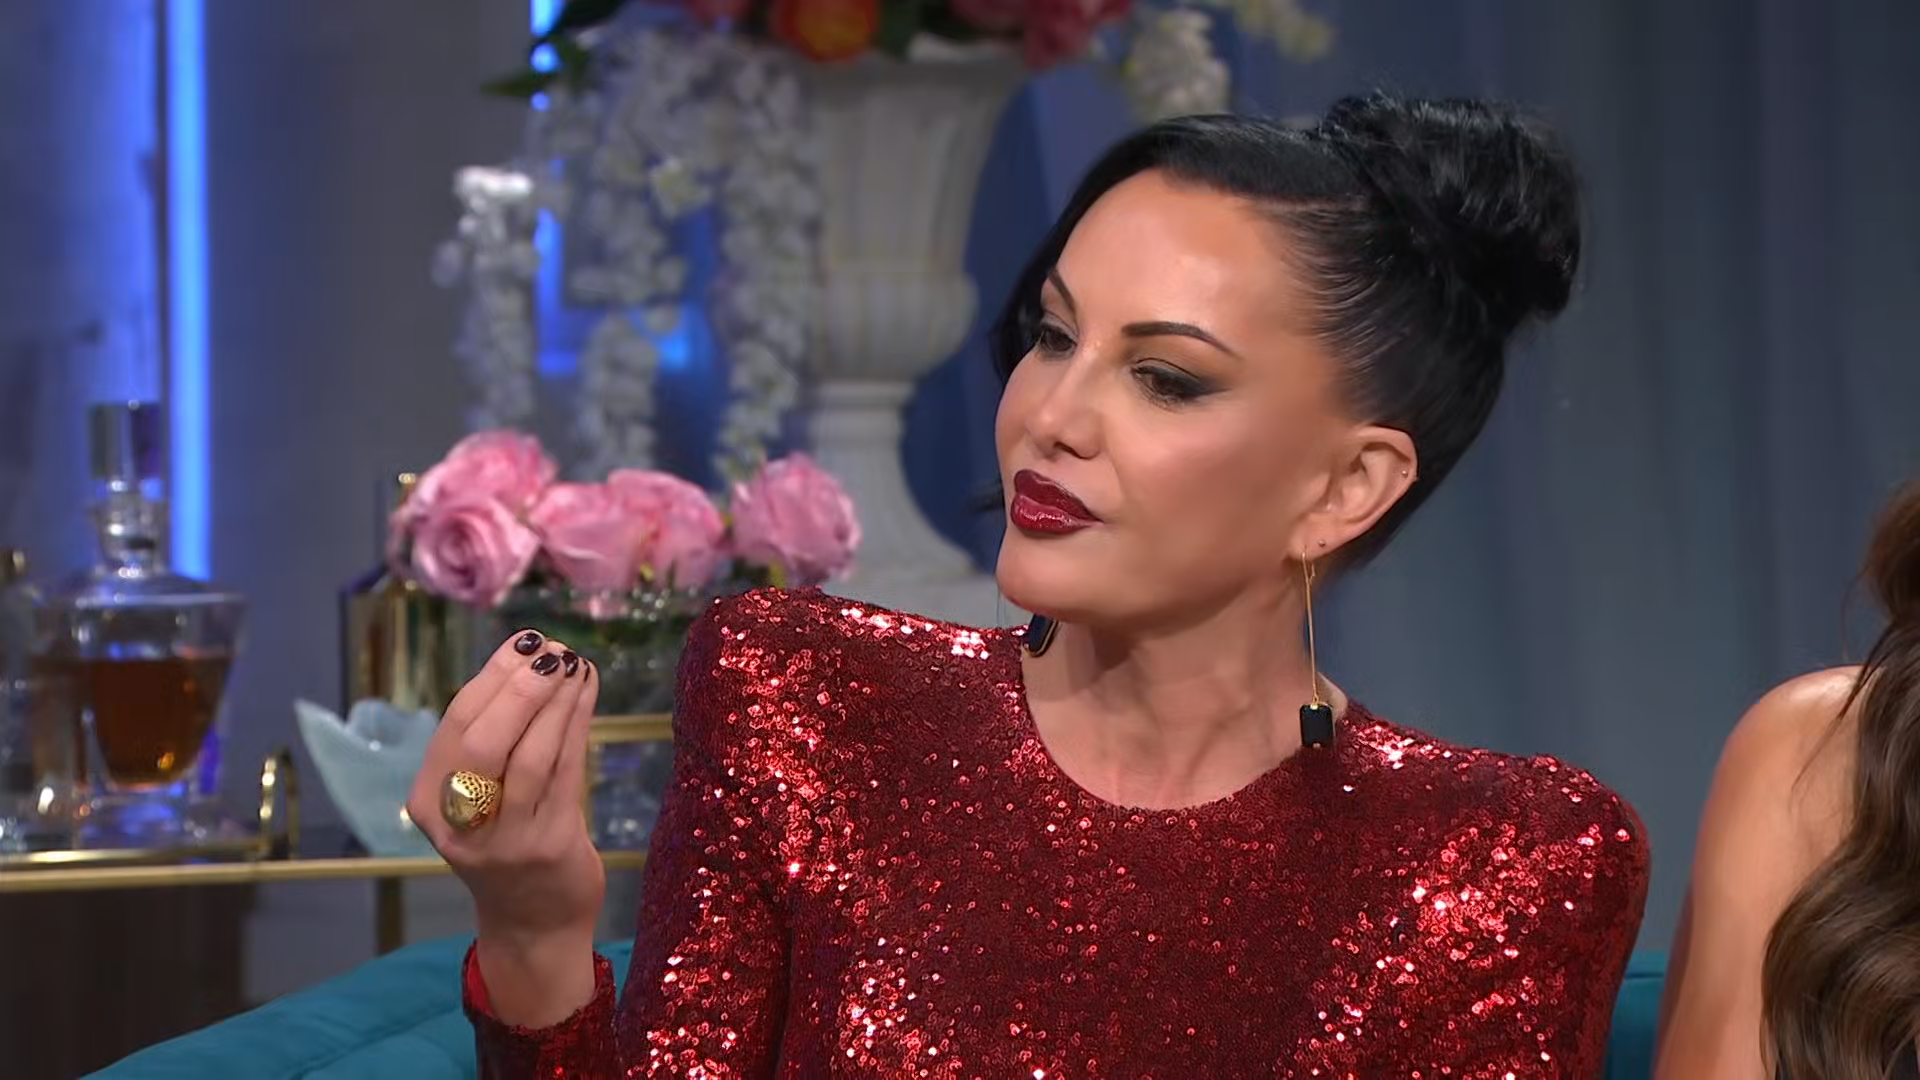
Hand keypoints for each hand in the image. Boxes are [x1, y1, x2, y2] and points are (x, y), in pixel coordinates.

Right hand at [407, 630, 605, 1020]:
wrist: (532, 924)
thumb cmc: (507, 843)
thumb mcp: (480, 796)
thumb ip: (492, 739)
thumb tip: (525, 658)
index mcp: (428, 801)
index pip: (456, 725)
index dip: (491, 677)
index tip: (524, 642)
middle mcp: (459, 822)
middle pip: (485, 741)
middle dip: (521, 689)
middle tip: (552, 652)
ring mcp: (504, 839)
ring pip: (531, 755)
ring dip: (558, 702)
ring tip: (577, 664)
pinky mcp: (548, 847)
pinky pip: (565, 773)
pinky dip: (577, 726)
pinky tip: (587, 694)